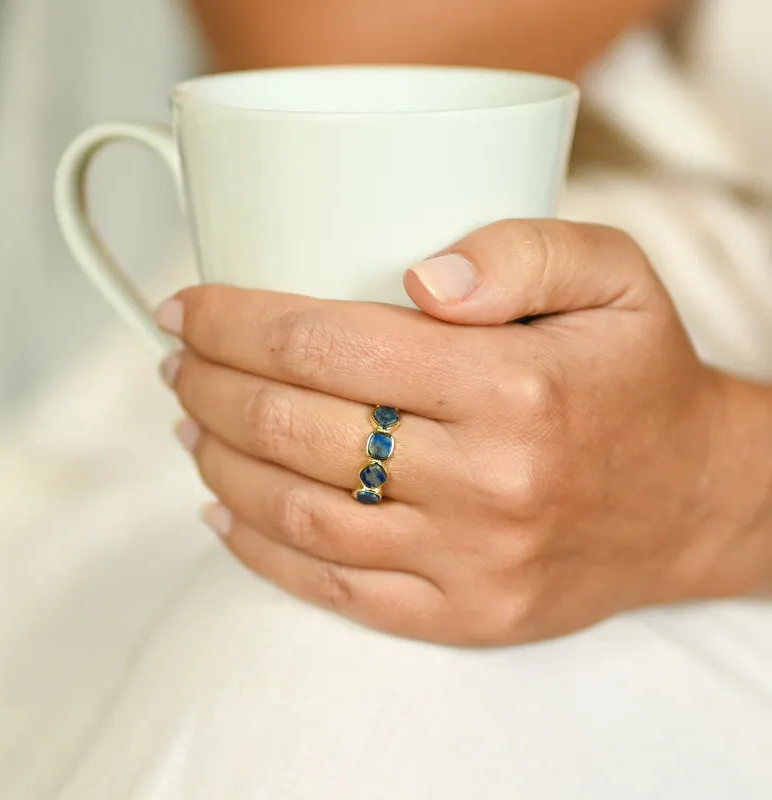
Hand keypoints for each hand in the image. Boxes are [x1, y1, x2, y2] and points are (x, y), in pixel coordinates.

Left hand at [155, 219, 771, 644]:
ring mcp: (471, 562)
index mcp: (513, 386)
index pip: (327, 344)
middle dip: (209, 386)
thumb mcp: (614, 273)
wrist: (691, 498)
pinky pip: (335, 588)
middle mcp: (487, 482)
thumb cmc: (638, 374)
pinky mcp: (464, 615)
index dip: (235, 321)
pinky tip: (221, 509)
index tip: (187, 306)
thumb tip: (416, 274)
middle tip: (176, 361)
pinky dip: (259, 549)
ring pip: (299, 513)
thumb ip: (520, 250)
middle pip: (295, 428)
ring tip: (187, 423)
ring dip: (219, 462)